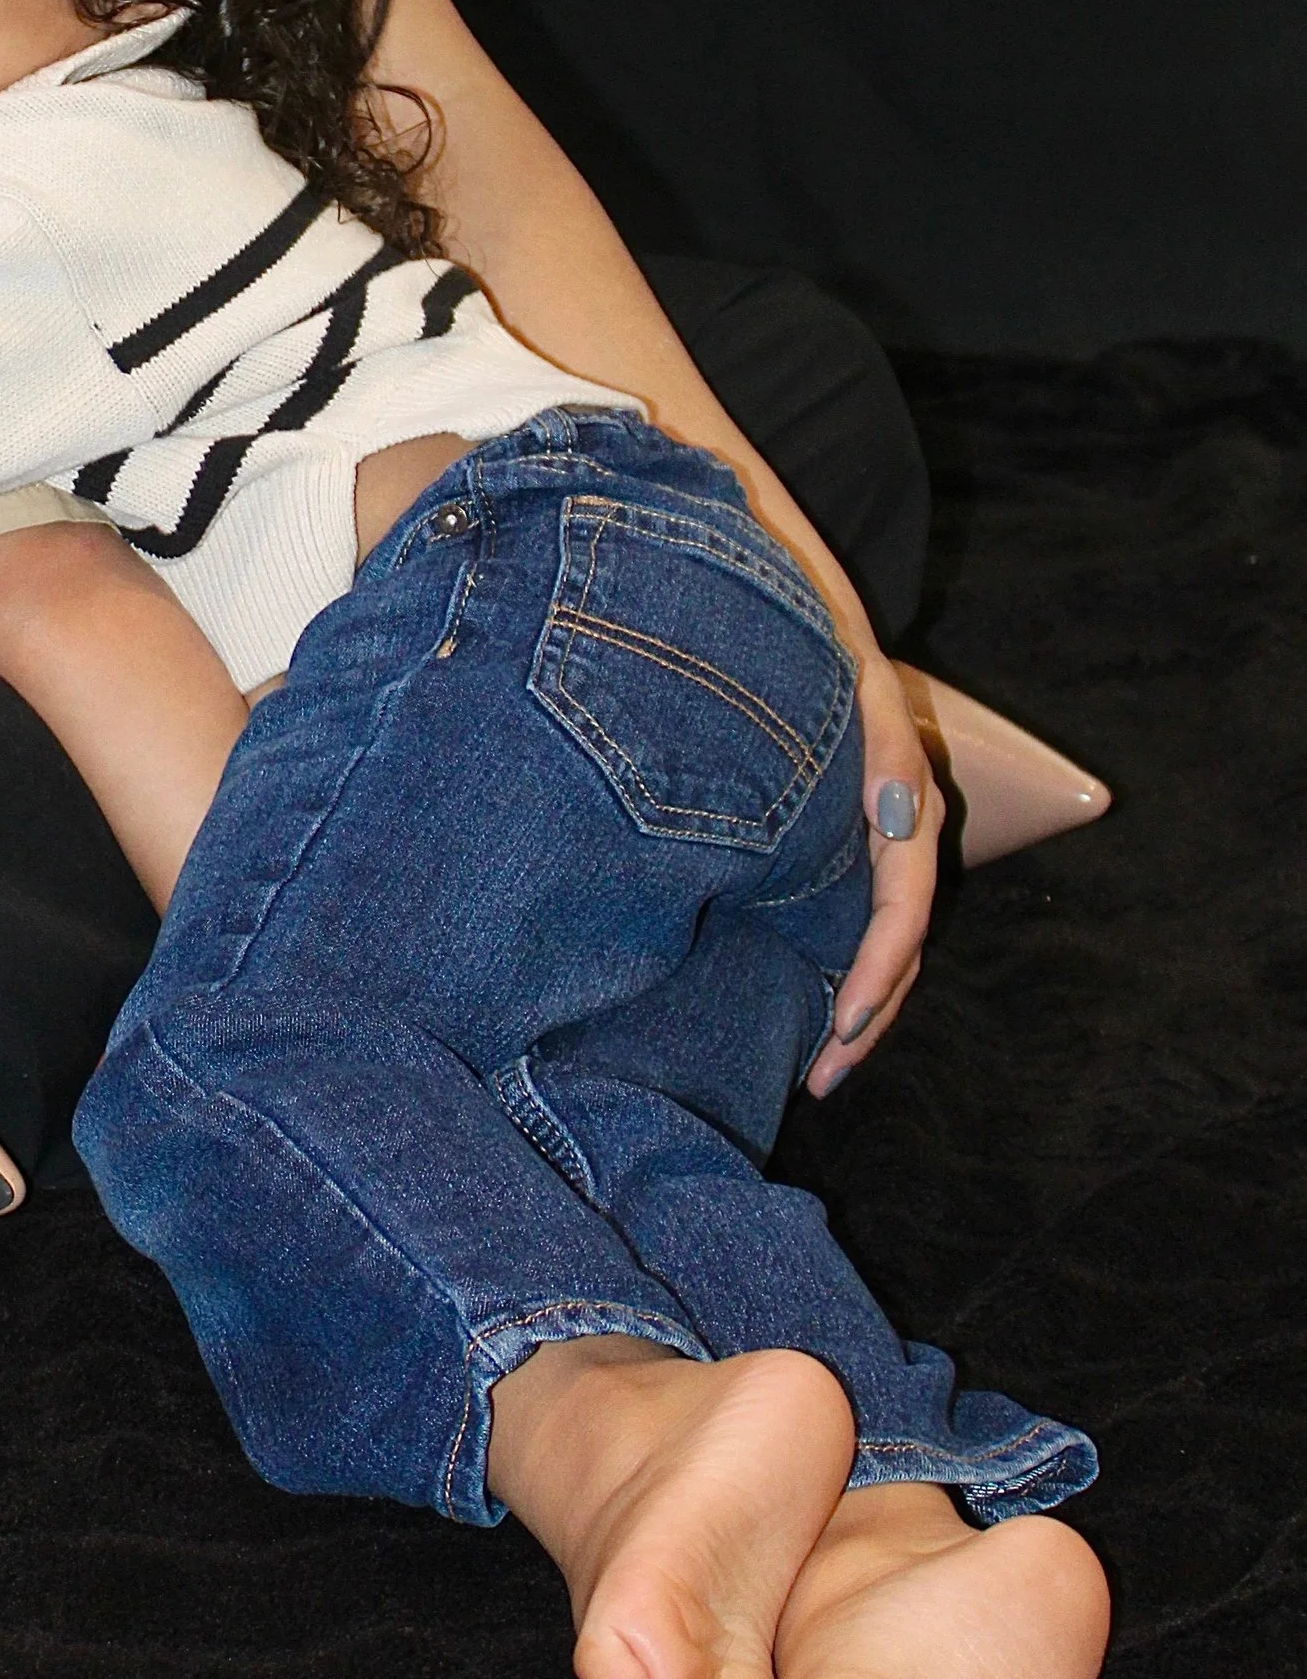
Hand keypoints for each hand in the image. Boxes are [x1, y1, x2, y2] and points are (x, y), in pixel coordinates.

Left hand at [806, 648, 942, 1095]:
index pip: (903, 912)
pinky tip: (793, 1003)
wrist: (775, 596)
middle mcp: (889, 836)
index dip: (877, 973)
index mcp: (903, 808)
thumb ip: (878, 747)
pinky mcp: (826, 844)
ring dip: (850, 1008)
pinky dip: (826, 968)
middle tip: (819, 1081)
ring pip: (873, 944)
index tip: (842, 1026)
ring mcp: (859, 844)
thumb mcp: (855, 684)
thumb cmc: (815, 642)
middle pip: (895, 948)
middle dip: (864, 1019)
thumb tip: (892, 816)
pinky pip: (838, 921)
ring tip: (815, 1068)